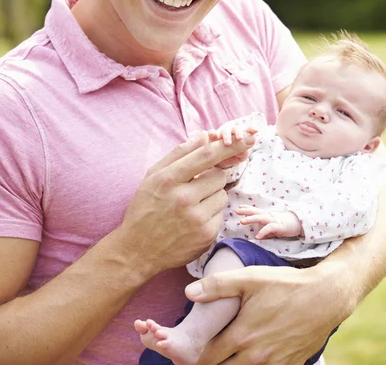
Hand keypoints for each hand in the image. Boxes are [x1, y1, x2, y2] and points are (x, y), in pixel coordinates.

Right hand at [117, 131, 256, 278]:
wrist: (138, 250)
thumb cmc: (145, 207)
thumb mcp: (154, 176)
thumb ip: (179, 153)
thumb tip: (205, 136)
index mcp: (168, 180)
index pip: (206, 156)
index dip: (229, 146)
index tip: (247, 138)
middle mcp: (183, 199)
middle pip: (219, 176)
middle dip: (211, 178)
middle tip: (195, 187)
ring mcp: (196, 219)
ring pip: (222, 195)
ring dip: (211, 197)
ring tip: (192, 206)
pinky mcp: (206, 236)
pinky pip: (221, 214)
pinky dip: (211, 214)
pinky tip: (193, 221)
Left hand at [185, 264, 347, 363]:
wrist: (325, 296)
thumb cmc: (286, 285)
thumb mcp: (250, 277)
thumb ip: (217, 285)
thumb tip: (188, 292)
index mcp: (242, 336)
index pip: (207, 357)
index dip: (196, 354)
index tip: (190, 348)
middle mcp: (256, 356)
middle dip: (212, 363)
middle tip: (207, 351)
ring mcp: (274, 364)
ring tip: (228, 353)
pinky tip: (252, 355)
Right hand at [208, 125, 257, 168]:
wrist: (216, 163)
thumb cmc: (230, 158)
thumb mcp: (239, 156)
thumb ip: (244, 149)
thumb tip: (252, 139)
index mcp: (240, 137)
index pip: (248, 130)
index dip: (252, 128)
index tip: (256, 130)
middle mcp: (231, 133)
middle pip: (236, 128)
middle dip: (238, 132)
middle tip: (240, 138)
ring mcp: (221, 134)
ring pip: (224, 130)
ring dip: (226, 135)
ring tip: (227, 143)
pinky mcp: (212, 137)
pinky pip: (212, 133)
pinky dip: (212, 132)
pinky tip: (212, 134)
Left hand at [236, 206, 301, 238]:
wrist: (299, 224)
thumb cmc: (285, 225)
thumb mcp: (273, 228)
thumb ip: (265, 231)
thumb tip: (257, 236)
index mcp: (267, 216)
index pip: (256, 211)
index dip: (247, 209)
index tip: (239, 207)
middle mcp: (269, 216)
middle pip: (256, 212)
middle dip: (246, 211)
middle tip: (236, 211)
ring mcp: (273, 220)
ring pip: (260, 218)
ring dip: (251, 219)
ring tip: (242, 221)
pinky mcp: (279, 226)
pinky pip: (269, 228)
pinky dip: (263, 232)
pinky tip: (257, 236)